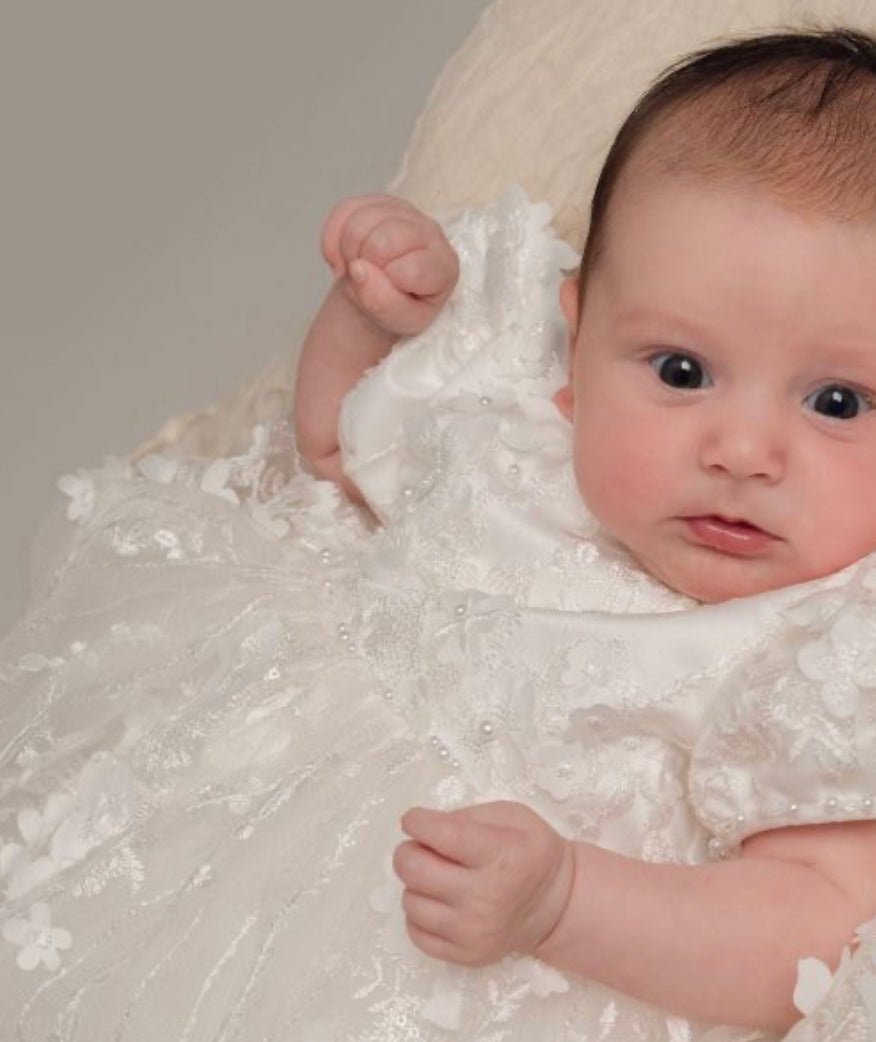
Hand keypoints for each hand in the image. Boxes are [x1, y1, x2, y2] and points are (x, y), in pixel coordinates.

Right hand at [320, 194, 459, 337]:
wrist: (385, 293)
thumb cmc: (401, 307)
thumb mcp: (400, 320)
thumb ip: (383, 302)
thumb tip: (358, 269)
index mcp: (443, 265)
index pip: (411, 269)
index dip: (390, 285)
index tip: (389, 296)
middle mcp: (429, 231)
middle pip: (383, 239)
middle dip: (365, 266)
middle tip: (368, 282)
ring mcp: (402, 210)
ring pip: (359, 222)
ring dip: (348, 253)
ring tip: (358, 270)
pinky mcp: (376, 201)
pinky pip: (342, 212)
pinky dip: (333, 240)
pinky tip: (344, 258)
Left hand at [393, 800, 574, 966]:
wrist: (556, 907)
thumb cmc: (530, 852)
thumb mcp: (512, 817)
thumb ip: (468, 817)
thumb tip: (426, 828)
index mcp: (501, 856)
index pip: (442, 835)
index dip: (417, 821)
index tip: (413, 819)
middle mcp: (485, 897)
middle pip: (414, 870)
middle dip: (409, 851)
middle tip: (423, 848)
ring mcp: (473, 932)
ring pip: (410, 901)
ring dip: (416, 885)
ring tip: (437, 878)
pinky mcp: (465, 956)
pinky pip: (416, 932)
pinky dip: (420, 914)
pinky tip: (439, 903)